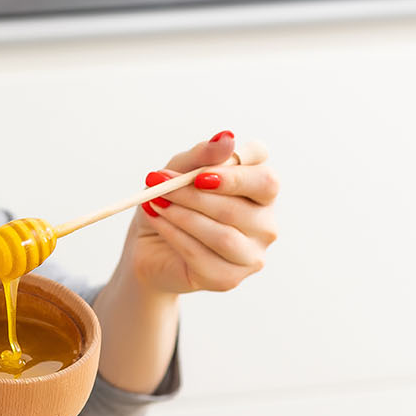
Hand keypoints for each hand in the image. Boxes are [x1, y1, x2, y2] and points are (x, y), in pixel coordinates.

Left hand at [129, 130, 279, 294]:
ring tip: (156, 203)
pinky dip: (174, 235)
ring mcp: (252, 254)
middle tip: (159, 185)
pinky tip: (158, 221)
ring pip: (223, 235)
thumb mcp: (181, 169)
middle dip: (194, 196)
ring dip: (182, 216)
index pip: (266, 178)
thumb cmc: (173, 201)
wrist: (149, 246)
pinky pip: (204, 257)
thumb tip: (228, 137)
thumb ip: (204, 154)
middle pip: (241, 208)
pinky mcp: (229, 278)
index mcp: (262, 190)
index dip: (235, 175)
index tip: (198, 174)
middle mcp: (265, 222)